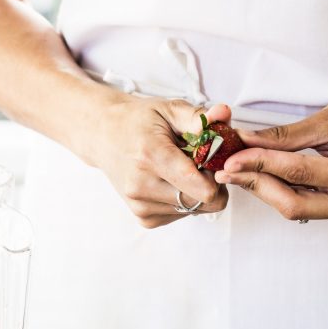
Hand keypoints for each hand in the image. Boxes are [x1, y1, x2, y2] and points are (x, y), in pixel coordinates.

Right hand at [94, 95, 230, 227]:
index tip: (212, 159)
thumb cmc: (138, 122)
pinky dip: (183, 199)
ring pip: (195, 210)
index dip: (218, 175)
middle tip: (199, 162)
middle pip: (203, 202)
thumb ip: (198, 117)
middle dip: (210, 183)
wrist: (103, 137)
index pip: (203, 188)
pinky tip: (170, 181)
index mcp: (151, 156)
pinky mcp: (144, 218)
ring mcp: (141, 206)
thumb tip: (224, 114)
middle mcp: (142, 186)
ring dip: (196, 191)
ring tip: (179, 169)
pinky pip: (181, 215)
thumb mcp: (168, 109)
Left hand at [214, 86, 327, 220]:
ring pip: (296, 207)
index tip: (232, 158)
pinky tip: (258, 177)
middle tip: (227, 170)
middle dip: (257, 185)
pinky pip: (305, 204)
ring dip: (264, 189)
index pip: (298, 173)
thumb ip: (285, 136)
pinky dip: (280, 190)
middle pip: (294, 203)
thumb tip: (245, 142)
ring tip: (237, 172)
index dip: (260, 165)